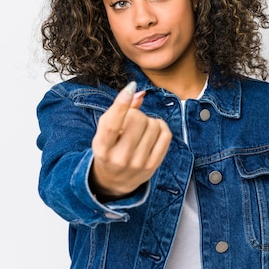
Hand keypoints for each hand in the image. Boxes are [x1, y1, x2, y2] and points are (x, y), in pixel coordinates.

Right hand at [90, 81, 171, 200]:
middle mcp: (119, 158)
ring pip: (154, 125)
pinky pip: (166, 135)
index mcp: (102, 148)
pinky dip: (162, 126)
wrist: (112, 181)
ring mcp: (138, 164)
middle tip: (131, 121)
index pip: (112, 124)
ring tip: (140, 129)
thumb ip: (119, 110)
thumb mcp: (105, 131)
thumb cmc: (108, 149)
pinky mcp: (153, 166)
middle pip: (137, 120)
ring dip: (149, 121)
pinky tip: (154, 130)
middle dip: (136, 114)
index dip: (121, 104)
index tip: (130, 87)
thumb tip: (137, 92)